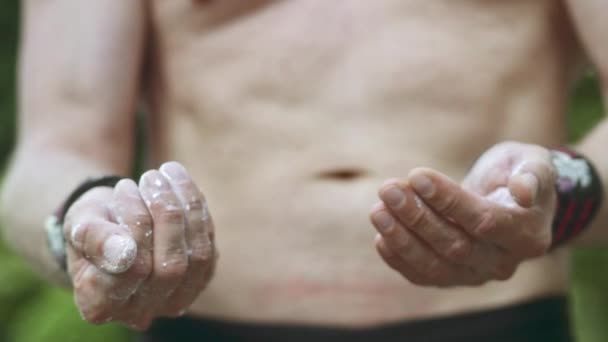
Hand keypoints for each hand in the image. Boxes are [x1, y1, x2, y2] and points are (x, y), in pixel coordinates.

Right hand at [63, 162, 215, 329]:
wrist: (112, 223)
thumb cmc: (92, 224)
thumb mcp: (80, 223)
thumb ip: (95, 239)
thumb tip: (124, 253)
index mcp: (100, 306)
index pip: (129, 273)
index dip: (133, 226)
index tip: (124, 186)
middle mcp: (140, 312)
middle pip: (170, 267)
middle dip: (165, 214)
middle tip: (150, 176)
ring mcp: (174, 299)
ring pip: (197, 256)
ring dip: (186, 207)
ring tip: (165, 173)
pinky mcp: (198, 279)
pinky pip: (208, 244)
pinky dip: (197, 209)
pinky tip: (180, 183)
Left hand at [370, 141, 556, 286]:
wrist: (510, 200)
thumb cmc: (519, 174)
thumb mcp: (533, 162)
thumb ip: (533, 173)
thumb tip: (523, 191)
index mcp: (527, 234)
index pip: (484, 220)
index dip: (449, 200)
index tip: (416, 175)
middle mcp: (503, 262)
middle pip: (456, 246)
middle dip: (417, 217)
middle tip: (388, 189)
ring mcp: (476, 274)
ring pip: (435, 265)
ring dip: (402, 239)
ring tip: (378, 211)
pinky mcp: (453, 277)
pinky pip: (424, 276)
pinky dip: (400, 259)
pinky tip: (381, 237)